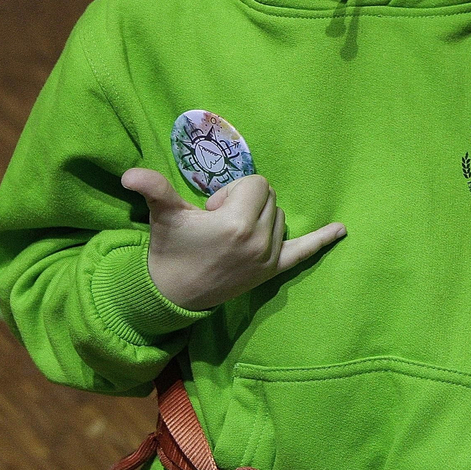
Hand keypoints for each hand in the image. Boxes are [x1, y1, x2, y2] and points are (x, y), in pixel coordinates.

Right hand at [120, 170, 345, 311]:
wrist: (172, 295)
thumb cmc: (169, 249)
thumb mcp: (163, 216)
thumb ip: (153, 189)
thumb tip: (129, 174)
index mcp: (238, 224)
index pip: (255, 183)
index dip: (231, 191)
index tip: (210, 211)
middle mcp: (260, 241)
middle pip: (269, 196)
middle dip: (244, 200)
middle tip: (217, 222)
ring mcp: (269, 258)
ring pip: (279, 215)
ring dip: (260, 216)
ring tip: (229, 233)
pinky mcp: (272, 271)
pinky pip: (303, 252)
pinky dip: (321, 240)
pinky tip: (341, 230)